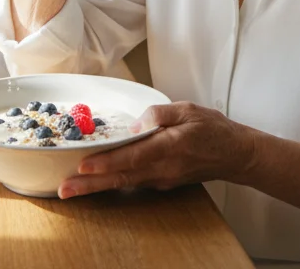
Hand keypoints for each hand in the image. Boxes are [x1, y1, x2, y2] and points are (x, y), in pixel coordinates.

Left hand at [58, 102, 256, 198]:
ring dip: (96, 187)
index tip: (84, 165)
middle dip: (90, 185)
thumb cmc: (213, 129)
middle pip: (120, 178)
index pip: (132, 157)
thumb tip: (137, 123)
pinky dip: (112, 182)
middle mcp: (162, 168)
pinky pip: (132, 183)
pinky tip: (96, 181)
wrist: (235, 155)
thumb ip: (161, 113)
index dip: (107, 162)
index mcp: (168, 148)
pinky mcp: (161, 182)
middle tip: (64, 190)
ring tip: (72, 189)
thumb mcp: (189, 110)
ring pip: (123, 183)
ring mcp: (161, 179)